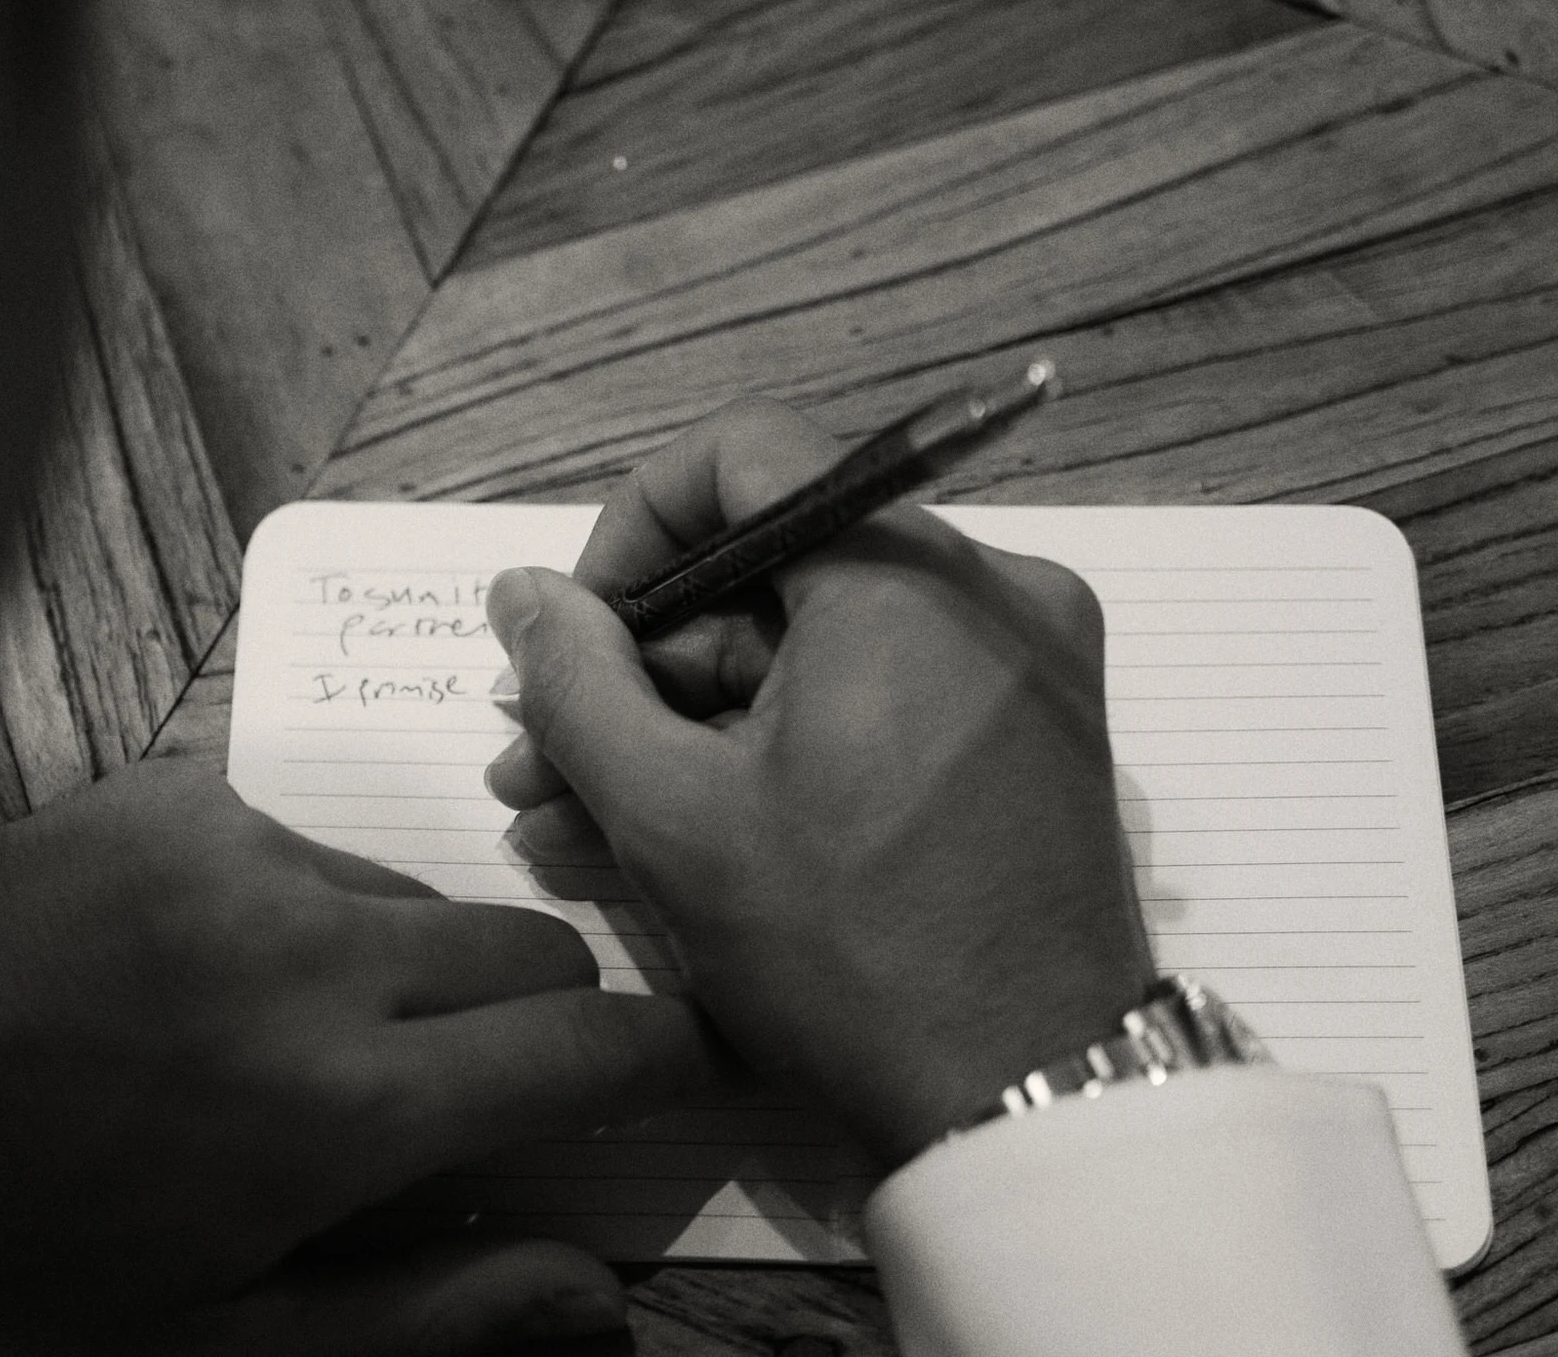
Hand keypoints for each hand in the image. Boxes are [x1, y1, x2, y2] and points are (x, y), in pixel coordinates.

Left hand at [0, 758, 715, 1353]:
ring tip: (304, 1042)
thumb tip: (596, 1297)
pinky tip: (217, 973)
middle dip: (541, 1015)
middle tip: (478, 1085)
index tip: (691, 1065)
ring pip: (416, 893)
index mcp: (345, 1103)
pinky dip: (306, 909)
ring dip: (409, 967)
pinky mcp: (172, 794)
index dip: (666, 1057)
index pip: (588, 1043)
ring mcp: (239, 853)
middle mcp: (314, 949)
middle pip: (527, 944)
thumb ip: (429, 1313)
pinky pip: (306, 841)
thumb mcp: (218, 1340)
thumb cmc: (16, 1251)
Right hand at [483, 398, 1150, 1168]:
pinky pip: (882, 695)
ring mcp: (1026, 666)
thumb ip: (579, 683)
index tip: (577, 631)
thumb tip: (522, 593)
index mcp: (910, 579)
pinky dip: (782, 742)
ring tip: (579, 817)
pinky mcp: (1035, 735)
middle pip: (778, 566)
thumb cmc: (849, 954)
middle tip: (543, 755)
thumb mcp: (675, 818)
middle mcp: (991, 591)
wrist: (1032, 1102)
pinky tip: (680, 829)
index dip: (634, 525)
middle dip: (644, 659)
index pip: (745, 454)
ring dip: (694, 717)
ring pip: (820, 642)